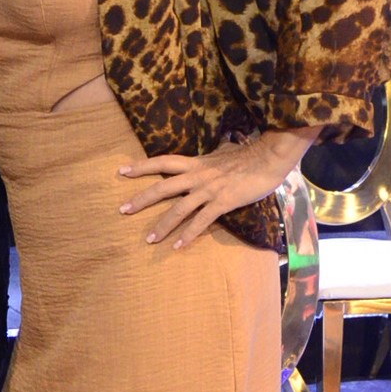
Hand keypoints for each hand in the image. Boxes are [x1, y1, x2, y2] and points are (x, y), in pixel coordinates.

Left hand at [117, 129, 315, 250]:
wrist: (269, 158)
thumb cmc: (249, 155)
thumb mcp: (225, 151)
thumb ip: (216, 153)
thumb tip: (220, 145)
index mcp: (196, 163)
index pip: (162, 162)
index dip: (141, 166)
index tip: (122, 171)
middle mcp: (197, 176)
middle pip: (162, 187)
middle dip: (141, 199)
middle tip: (122, 210)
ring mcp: (209, 190)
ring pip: (178, 209)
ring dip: (162, 225)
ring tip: (148, 239)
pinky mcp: (222, 202)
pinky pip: (201, 221)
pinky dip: (188, 235)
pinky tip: (177, 246)